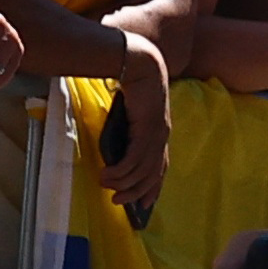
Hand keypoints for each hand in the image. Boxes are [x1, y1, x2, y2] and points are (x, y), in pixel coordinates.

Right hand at [98, 41, 169, 224]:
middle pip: (152, 175)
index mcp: (160, 134)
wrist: (140, 63)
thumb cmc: (133, 86)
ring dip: (123, 183)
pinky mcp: (147, 129)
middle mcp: (162, 137)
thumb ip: (127, 131)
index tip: (146, 205)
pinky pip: (134, 159)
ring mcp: (156, 134)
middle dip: (136, 193)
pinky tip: (106, 174)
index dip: (154, 187)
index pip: (161, 168)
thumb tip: (112, 151)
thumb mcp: (131, 114)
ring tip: (105, 186)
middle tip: (119, 202)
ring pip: (142, 170)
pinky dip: (120, 171)